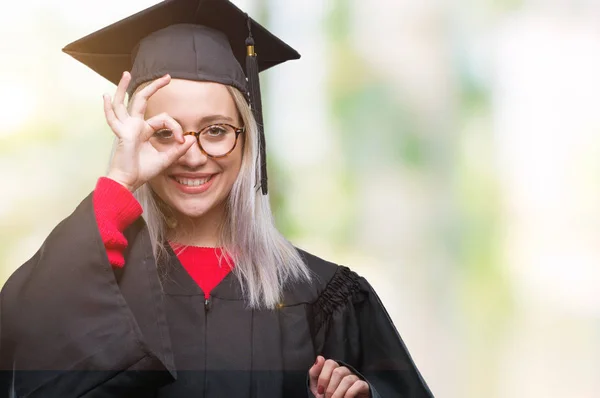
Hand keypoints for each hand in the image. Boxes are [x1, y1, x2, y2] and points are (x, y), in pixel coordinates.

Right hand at [103, 71, 195, 191]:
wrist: (129, 182)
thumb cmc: (143, 171)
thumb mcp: (166, 159)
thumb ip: (179, 149)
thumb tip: (192, 138)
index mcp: (144, 130)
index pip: (164, 119)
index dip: (175, 127)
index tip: (182, 140)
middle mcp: (134, 126)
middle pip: (142, 101)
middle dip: (154, 87)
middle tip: (167, 77)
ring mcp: (126, 128)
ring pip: (124, 103)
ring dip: (124, 88)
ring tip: (126, 73)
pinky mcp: (123, 134)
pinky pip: (114, 119)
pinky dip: (108, 108)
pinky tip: (105, 96)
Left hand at [309, 356, 369, 397]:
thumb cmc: (329, 395)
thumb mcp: (318, 386)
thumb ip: (315, 373)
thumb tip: (319, 357)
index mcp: (333, 368)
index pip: (329, 363)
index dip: (323, 378)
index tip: (320, 392)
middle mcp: (345, 370)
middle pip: (338, 372)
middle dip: (330, 388)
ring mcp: (354, 377)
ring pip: (347, 380)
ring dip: (339, 393)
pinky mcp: (363, 385)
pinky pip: (358, 385)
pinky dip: (349, 394)